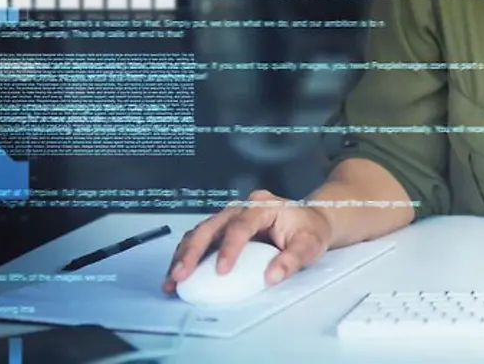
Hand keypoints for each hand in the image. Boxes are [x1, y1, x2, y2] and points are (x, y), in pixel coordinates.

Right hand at [161, 188, 332, 292]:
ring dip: (184, 255)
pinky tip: (178, 273)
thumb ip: (292, 260)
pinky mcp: (223, 228)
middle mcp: (242, 207)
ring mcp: (230, 216)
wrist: (311, 221)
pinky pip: (200, 239)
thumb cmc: (309, 230)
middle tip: (181, 274)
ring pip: (200, 231)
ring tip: (172, 279)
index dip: (229, 248)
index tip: (222, 270)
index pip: (241, 225)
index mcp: (263, 205)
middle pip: (211, 225)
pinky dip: (187, 255)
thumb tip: (272, 275)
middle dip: (193, 251)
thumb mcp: (309, 244)